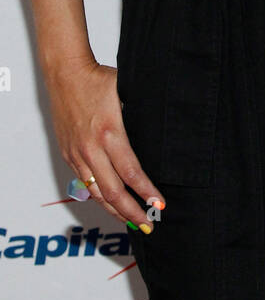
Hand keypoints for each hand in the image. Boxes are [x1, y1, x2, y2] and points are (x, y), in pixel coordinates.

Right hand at [48, 58, 163, 228]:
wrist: (66, 74)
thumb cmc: (99, 80)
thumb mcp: (127, 94)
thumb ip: (141, 117)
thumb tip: (163, 135)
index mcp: (110, 133)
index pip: (131, 172)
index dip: (146, 191)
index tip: (160, 204)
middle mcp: (92, 148)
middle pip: (113, 191)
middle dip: (132, 212)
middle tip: (149, 225)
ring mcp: (78, 153)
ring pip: (97, 193)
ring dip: (115, 211)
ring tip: (132, 222)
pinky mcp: (69, 154)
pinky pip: (85, 183)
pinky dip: (99, 198)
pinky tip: (110, 205)